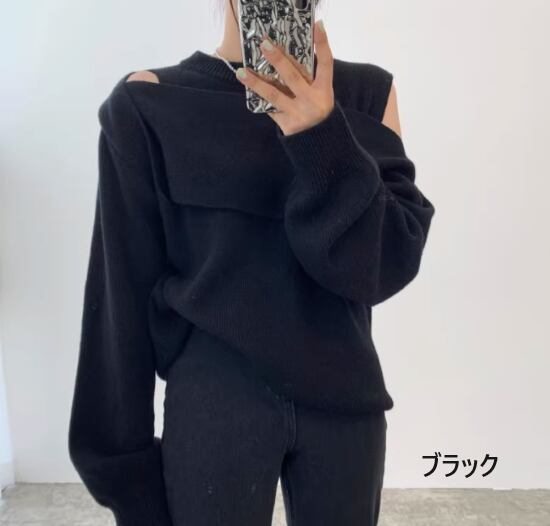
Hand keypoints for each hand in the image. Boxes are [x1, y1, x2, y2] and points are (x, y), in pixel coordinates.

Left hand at [235, 20, 334, 136]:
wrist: (318, 144)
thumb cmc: (317, 111)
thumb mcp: (321, 95)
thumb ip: (310, 79)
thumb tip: (286, 55)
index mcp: (324, 90)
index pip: (326, 63)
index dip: (322, 44)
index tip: (317, 26)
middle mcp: (312, 101)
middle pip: (293, 76)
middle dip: (278, 59)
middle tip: (264, 44)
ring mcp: (298, 114)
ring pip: (274, 95)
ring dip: (256, 83)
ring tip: (242, 72)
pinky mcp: (287, 125)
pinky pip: (270, 108)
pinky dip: (259, 98)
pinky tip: (247, 88)